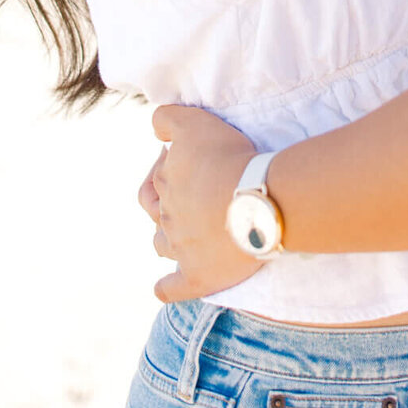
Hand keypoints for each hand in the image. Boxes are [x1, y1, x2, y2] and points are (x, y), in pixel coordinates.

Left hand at [139, 104, 261, 303]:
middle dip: (170, 194)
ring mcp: (180, 250)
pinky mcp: (196, 276)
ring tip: (182, 229)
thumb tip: (154, 126)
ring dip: (165, 237)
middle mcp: (167, 217)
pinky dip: (166, 287)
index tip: (193, 157)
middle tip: (194, 185)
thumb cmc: (228, 159)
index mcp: (165, 184)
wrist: (254, 202)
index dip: (173, 162)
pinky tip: (163, 286)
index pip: (158, 174)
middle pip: (157, 207)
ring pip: (161, 244)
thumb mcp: (195, 124)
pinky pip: (172, 287)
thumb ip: (169, 119)